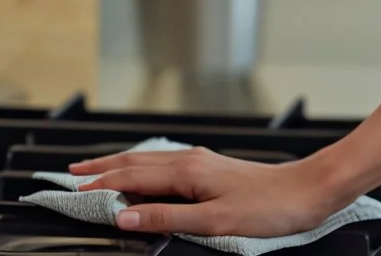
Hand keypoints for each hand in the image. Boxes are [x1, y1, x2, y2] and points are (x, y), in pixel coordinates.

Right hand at [68, 145, 347, 237]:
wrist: (310, 190)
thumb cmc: (270, 207)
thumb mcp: (215, 222)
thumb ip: (167, 218)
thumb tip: (125, 217)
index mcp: (188, 171)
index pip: (130, 177)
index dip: (98, 184)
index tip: (70, 189)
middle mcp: (192, 160)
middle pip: (135, 161)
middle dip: (100, 167)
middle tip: (70, 173)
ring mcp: (202, 162)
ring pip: (149, 159)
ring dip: (119, 164)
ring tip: (95, 168)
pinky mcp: (213, 168)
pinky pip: (165, 163)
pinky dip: (142, 167)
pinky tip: (143, 171)